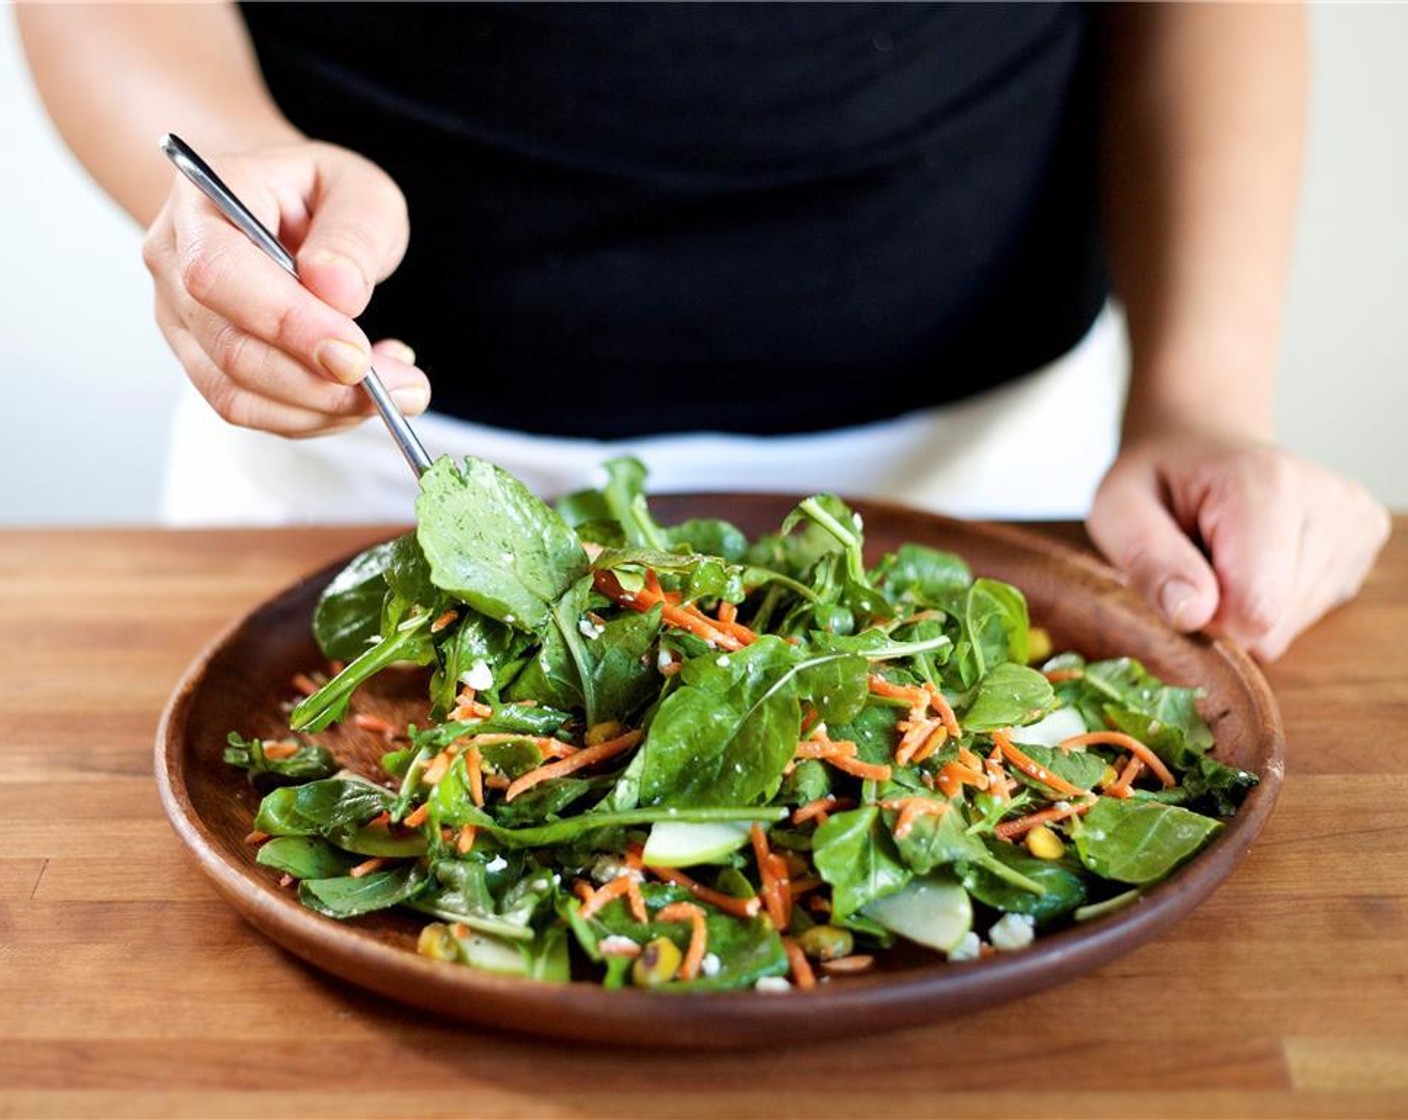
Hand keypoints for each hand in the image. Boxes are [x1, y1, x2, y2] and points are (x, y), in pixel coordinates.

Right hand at [142, 140, 430, 436]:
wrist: (282, 210)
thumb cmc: (320, 195)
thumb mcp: (360, 191)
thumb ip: (353, 234)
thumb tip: (337, 290)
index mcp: (202, 202)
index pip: (219, 275)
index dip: (288, 324)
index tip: (357, 355)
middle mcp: (174, 263)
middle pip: (230, 350)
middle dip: (321, 383)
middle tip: (402, 387)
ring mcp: (181, 320)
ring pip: (238, 395)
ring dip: (324, 408)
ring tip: (393, 389)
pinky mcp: (204, 363)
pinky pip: (254, 412)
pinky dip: (316, 416)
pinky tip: (360, 392)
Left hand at [1087, 430, 1390, 660]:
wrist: (1199, 441)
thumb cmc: (1156, 478)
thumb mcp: (1119, 511)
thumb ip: (1148, 562)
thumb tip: (1191, 616)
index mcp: (1266, 485)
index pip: (1254, 609)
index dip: (1205, 617)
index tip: (1180, 580)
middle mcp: (1329, 500)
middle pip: (1273, 623)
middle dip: (1222, 610)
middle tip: (1198, 560)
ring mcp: (1354, 520)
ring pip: (1292, 625)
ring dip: (1245, 605)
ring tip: (1224, 553)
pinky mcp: (1364, 537)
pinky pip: (1310, 611)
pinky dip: (1273, 598)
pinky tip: (1256, 556)